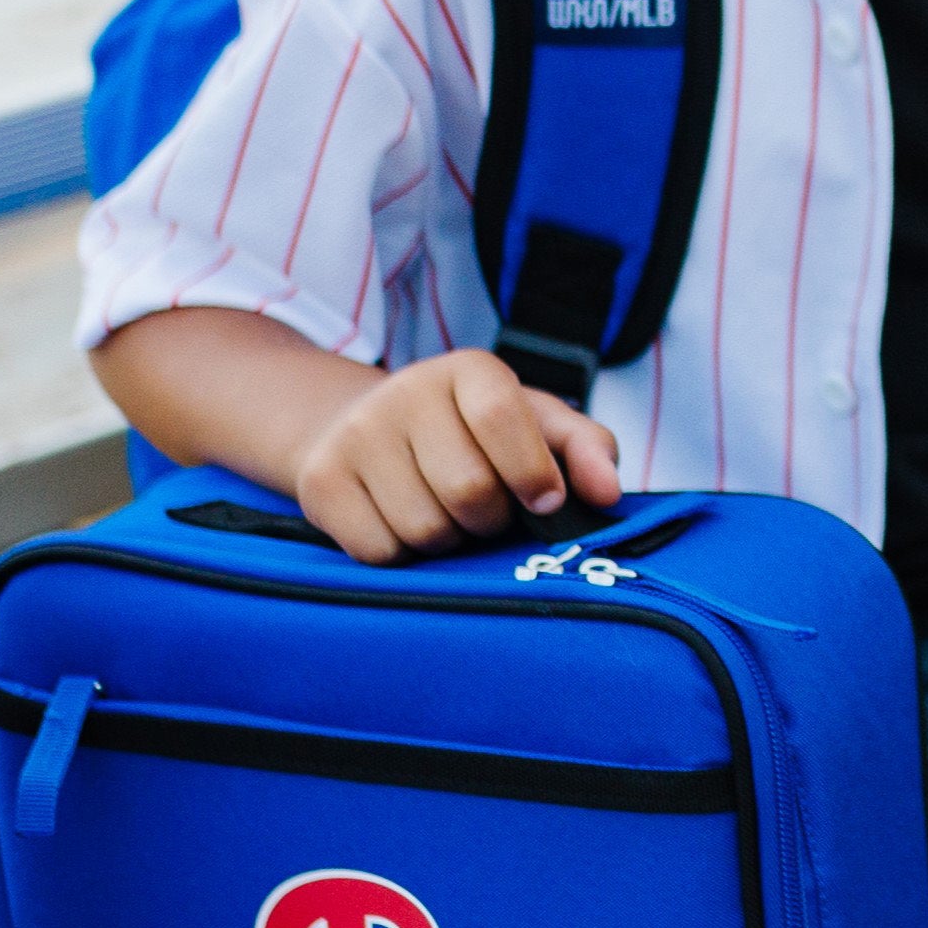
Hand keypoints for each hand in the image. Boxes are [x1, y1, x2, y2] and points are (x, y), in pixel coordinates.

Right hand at [294, 349, 624, 561]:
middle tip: (483, 508)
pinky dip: (403, 557)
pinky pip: (379, 552)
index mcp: (469, 370)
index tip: (545, 502)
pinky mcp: (319, 481)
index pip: (502, 420)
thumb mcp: (536, 427)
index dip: (532, 474)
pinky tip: (401, 523)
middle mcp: (405, 391)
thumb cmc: (469, 435)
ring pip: (424, 530)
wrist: (362, 428)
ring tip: (441, 512)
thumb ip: (585, 450)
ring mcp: (356, 435)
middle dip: (490, 518)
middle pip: (468, 492)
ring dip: (447, 541)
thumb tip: (608, 494)